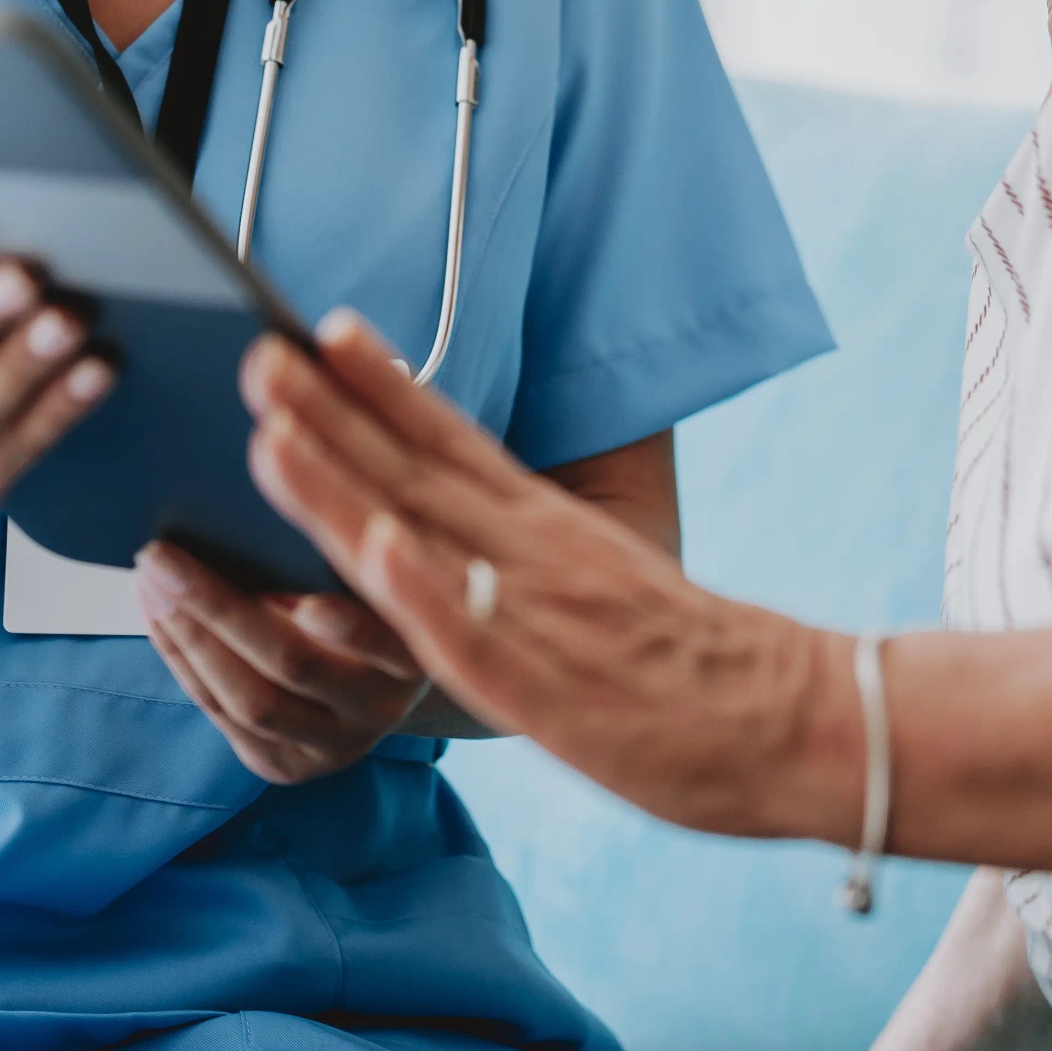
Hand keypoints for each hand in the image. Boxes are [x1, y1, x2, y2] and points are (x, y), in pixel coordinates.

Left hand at [132, 541, 429, 781]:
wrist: (380, 670)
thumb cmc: (369, 589)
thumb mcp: (372, 568)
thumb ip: (339, 548)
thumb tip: (270, 492)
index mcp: (419, 649)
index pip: (387, 641)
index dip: (350, 628)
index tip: (307, 601)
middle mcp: (383, 707)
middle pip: (293, 664)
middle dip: (216, 609)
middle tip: (161, 556)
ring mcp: (335, 746)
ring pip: (250, 702)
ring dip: (187, 639)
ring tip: (149, 584)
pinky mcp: (289, 766)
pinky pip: (224, 718)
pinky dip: (184, 663)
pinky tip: (160, 618)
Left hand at [240, 313, 847, 842]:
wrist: (796, 722)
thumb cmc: (696, 669)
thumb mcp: (605, 585)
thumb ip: (532, 559)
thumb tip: (452, 538)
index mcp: (548, 529)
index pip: (454, 441)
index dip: (383, 384)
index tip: (324, 328)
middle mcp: (535, 552)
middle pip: (412, 471)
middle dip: (326, 414)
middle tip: (255, 352)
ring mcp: (539, 612)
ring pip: (423, 539)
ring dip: (342, 483)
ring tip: (271, 431)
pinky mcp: (548, 686)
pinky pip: (473, 630)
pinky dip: (420, 588)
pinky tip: (373, 547)